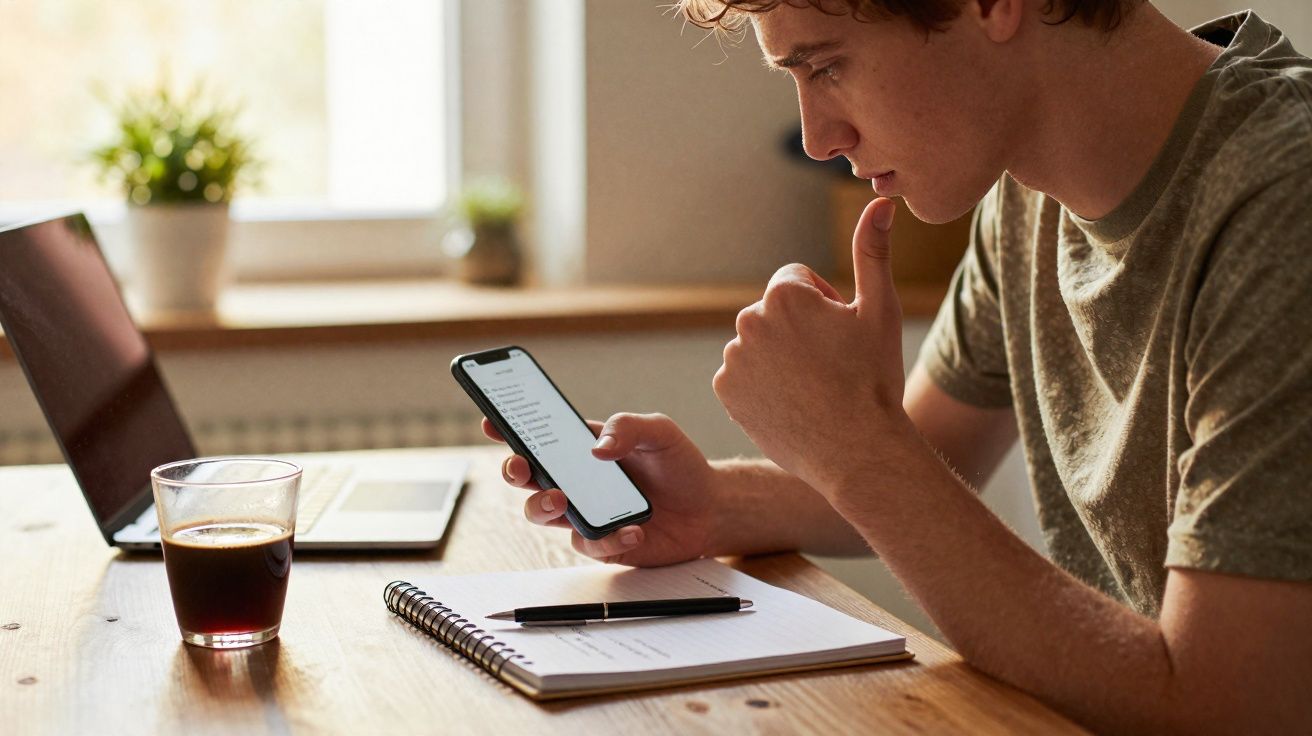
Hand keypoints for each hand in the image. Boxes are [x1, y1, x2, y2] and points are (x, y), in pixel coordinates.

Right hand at [482, 412, 718, 565]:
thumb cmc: (679, 465)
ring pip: (543, 514)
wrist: (709, 508)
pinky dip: (607, 538)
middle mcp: (576, 481)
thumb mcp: (660, 432)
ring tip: (562, 500)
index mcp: (582, 448)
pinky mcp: (602, 543)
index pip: (538, 436)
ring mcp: (585, 514)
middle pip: (527, 478)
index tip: (491, 422)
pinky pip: (588, 545)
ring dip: (543, 506)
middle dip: (514, 471)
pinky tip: (632, 528)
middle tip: (521, 466)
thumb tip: (596, 448)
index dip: (509, 429)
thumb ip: (628, 427)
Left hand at [712, 197, 913, 494]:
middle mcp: (748, 320)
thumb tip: (881, 203)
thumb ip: (872, 251)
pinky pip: (743, 375)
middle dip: (799, 330)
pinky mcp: (726, 391)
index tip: (841, 336)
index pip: (796, 282)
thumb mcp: (880, 310)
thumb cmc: (874, 379)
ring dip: (780, 357)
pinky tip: (792, 404)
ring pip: (759, 344)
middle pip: (775, 313)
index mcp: (783, 293)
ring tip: (813, 389)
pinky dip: (762, 385)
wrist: (857, 451)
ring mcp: (733, 357)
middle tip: (831, 366)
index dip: (824, 306)